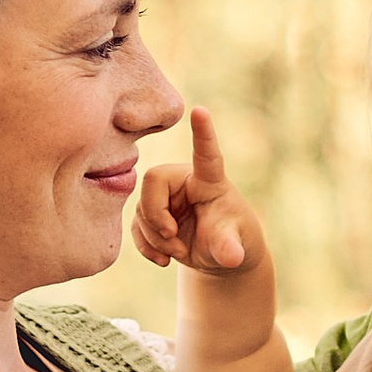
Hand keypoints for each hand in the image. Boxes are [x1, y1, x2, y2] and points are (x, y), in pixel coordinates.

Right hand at [133, 105, 265, 278]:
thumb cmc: (234, 242)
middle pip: (151, 180)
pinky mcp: (152, 213)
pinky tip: (164, 260)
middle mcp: (183, 181)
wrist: (219, 256)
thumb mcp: (236, 248)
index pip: (206, 154)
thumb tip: (230, 257)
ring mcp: (165, 197)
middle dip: (156, 215)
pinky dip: (146, 246)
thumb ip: (230, 249)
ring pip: (141, 208)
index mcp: (209, 180)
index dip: (203, 133)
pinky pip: (135, 226)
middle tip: (173, 238)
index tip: (200, 111)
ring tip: (179, 253)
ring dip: (155, 238)